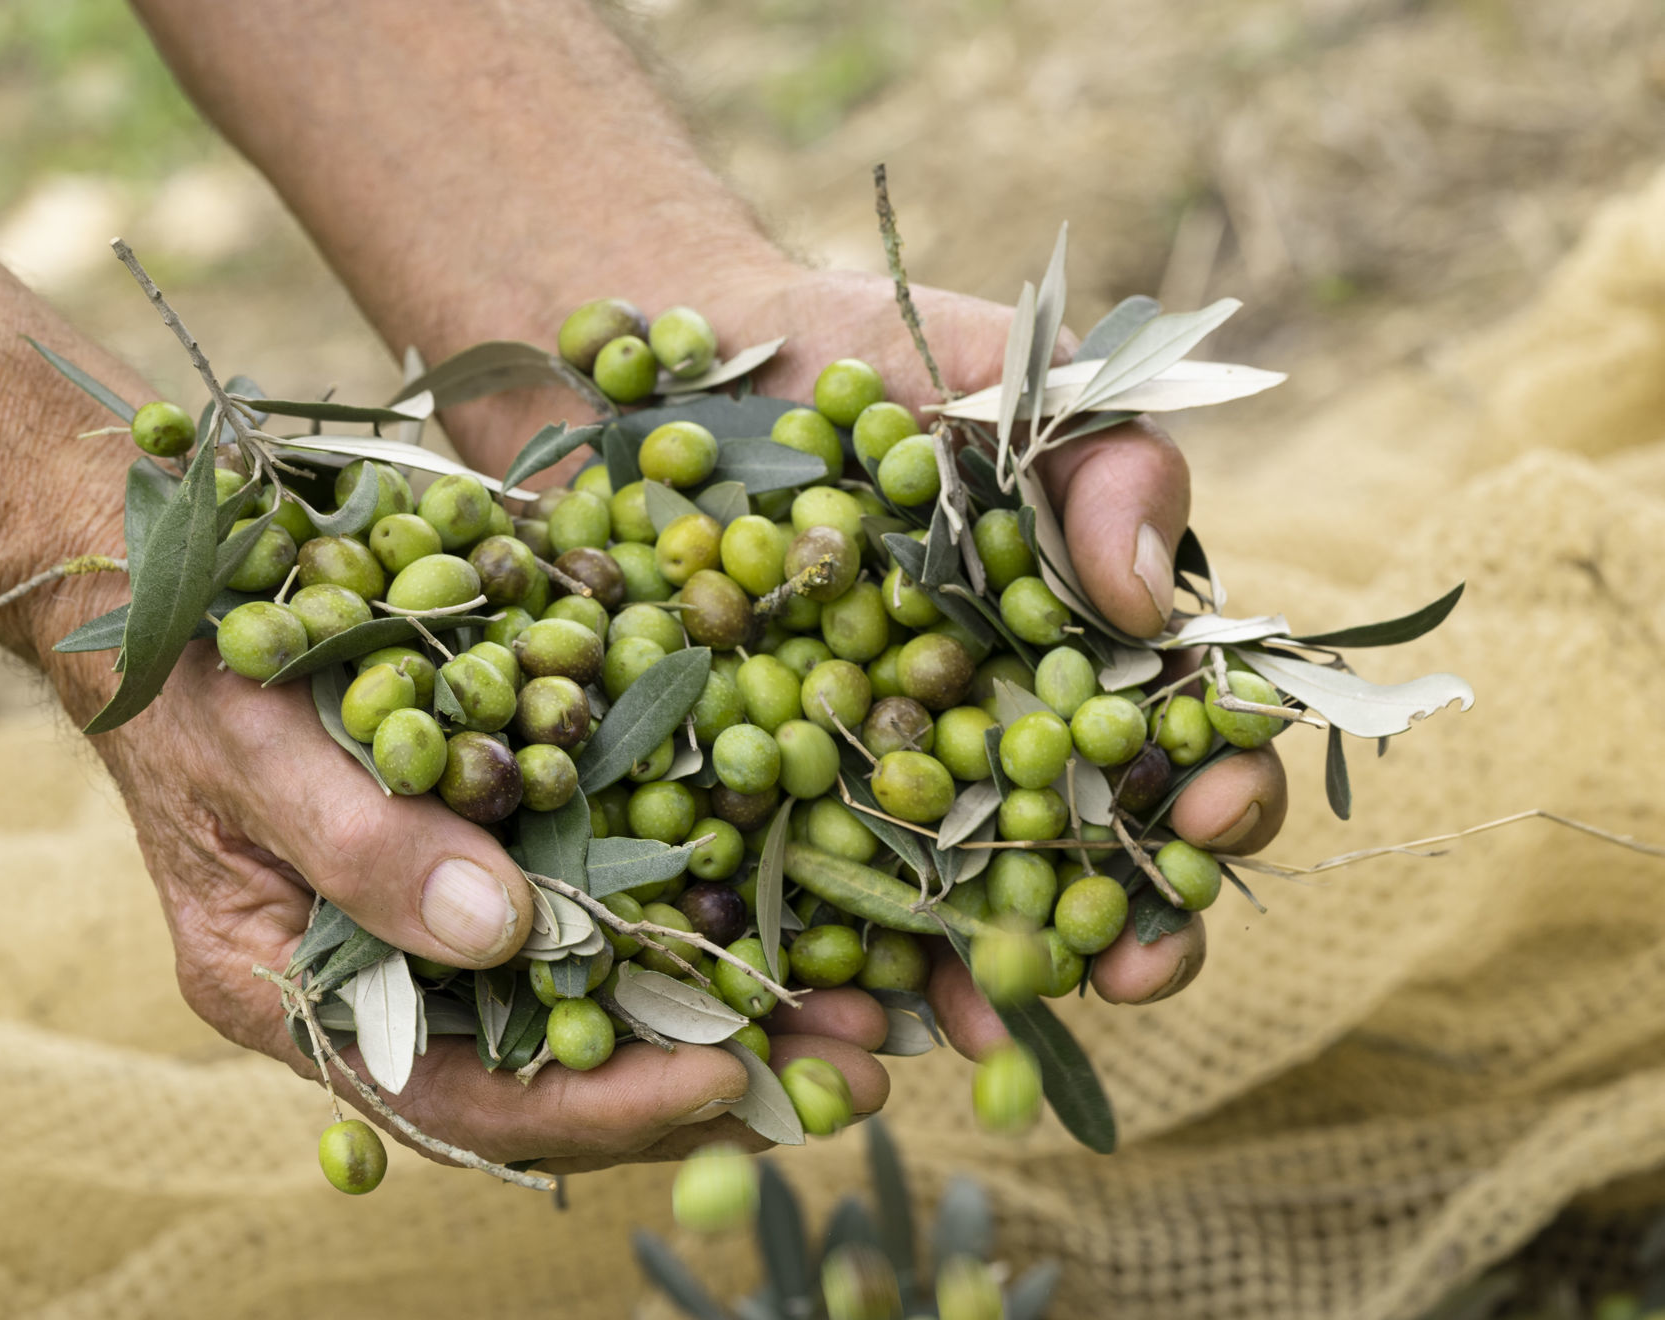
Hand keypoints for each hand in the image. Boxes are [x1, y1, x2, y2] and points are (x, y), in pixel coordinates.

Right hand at [41, 583, 891, 1168]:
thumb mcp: (256, 746)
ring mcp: (427, 922)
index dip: (599, 1103)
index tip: (728, 1082)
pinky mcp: (474, 854)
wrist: (151, 576)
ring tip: (867, 1010)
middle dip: (706, 1077)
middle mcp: (373, 981)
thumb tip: (500, 933)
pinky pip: (592, 920)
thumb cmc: (187, 662)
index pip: (464, 1096)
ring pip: (590, 1007)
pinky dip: (688, 927)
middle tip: (859, 1065)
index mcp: (294, 992)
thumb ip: (363, 846)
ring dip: (722, 1012)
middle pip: (554, 1073)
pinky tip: (787, 913)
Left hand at [718, 266, 1289, 1052]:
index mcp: (1072, 640)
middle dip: (1128, 922)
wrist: (657, 375)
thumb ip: (1098, 459)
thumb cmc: (851, 362)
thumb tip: (1146, 595)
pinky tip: (852, 1024)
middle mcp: (993, 727)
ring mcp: (881, 780)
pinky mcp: (766, 809)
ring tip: (998, 1020)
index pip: (1182, 732)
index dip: (1221, 781)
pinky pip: (811, 909)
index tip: (1222, 809)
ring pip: (962, 903)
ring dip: (997, 977)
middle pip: (1090, 848)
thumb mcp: (991, 375)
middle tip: (1131, 967)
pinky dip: (837, 972)